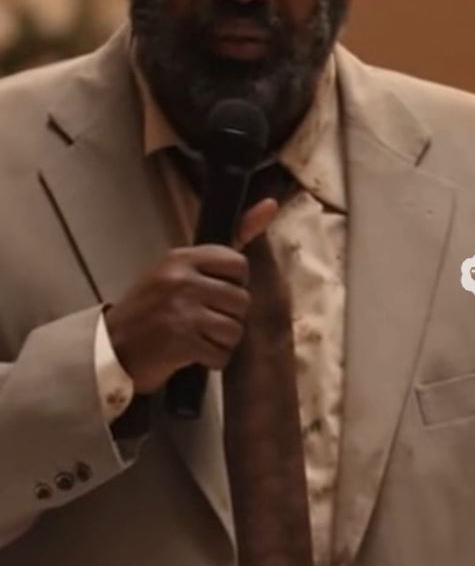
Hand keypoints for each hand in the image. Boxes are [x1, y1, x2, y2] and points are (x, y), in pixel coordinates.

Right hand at [104, 198, 277, 393]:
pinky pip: (221, 355)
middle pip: (242, 300)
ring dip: (221, 341)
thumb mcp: (178, 271)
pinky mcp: (182, 342)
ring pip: (235, 329)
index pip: (238, 264)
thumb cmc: (150, 307)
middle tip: (204, 321)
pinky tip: (193, 354)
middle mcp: (182, 279)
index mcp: (181, 257)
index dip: (235, 284)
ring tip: (198, 337)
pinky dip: (212, 360)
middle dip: (228, 316)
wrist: (112, 347)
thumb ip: (224, 249)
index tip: (216, 293)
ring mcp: (182, 311)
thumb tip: (272, 204)